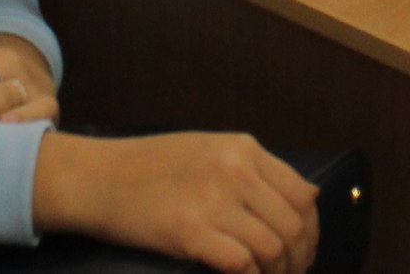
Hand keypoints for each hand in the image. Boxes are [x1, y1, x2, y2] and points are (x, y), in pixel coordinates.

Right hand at [35, 131, 317, 273]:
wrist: (98, 177)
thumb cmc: (151, 167)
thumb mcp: (211, 150)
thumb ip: (254, 170)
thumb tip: (305, 198)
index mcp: (244, 149)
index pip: (302, 194)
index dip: (311, 230)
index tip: (304, 250)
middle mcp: (236, 170)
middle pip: (293, 225)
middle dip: (298, 258)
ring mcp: (213, 200)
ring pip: (272, 248)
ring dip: (277, 273)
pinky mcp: (190, 231)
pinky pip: (241, 263)